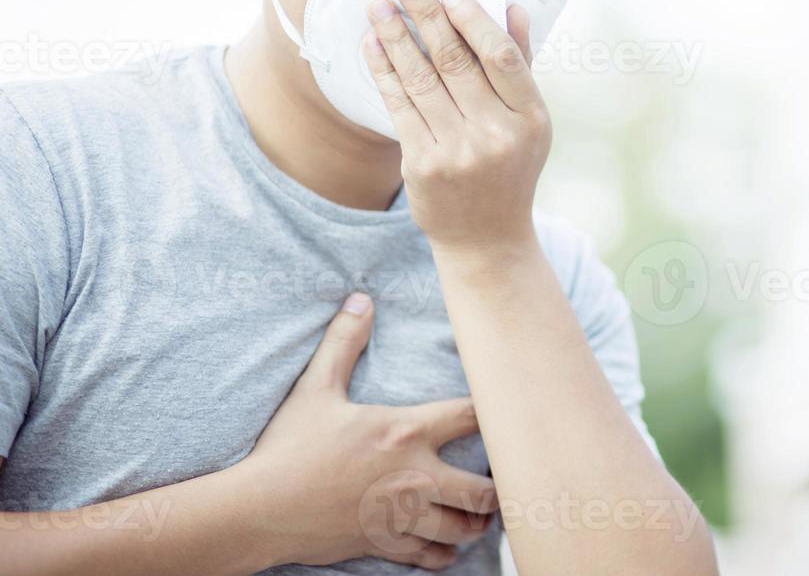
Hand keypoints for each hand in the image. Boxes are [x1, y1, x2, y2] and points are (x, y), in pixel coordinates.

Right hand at [239, 294, 498, 569]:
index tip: (507, 413)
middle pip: (483, 490)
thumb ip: (343, 343)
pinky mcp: (385, 545)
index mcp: (406, 433)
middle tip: (500, 481)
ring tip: (481, 516)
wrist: (259, 510)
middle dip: (497, 487)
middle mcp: (415, 478)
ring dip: (476, 524)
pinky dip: (445, 555)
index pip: (472, 416)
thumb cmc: (289, 449)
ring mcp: (403, 517)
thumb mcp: (315, 389)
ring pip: (462, 528)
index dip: (496, 413)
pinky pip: (430, 557)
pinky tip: (448, 549)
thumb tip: (361, 300)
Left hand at [362, 0, 550, 252]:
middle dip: (427, 16)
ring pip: (421, 79)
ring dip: (395, 36)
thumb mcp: (530, 122)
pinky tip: (371, 43)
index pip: (501, 57)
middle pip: (456, 62)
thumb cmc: (510, 169)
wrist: (486, 238)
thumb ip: (521, 66)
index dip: (474, 20)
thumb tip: (514, 8)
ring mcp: (458, 152)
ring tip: (379, 4)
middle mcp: (496, 135)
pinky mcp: (422, 165)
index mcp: (530, 119)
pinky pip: (398, 105)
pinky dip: (383, 70)